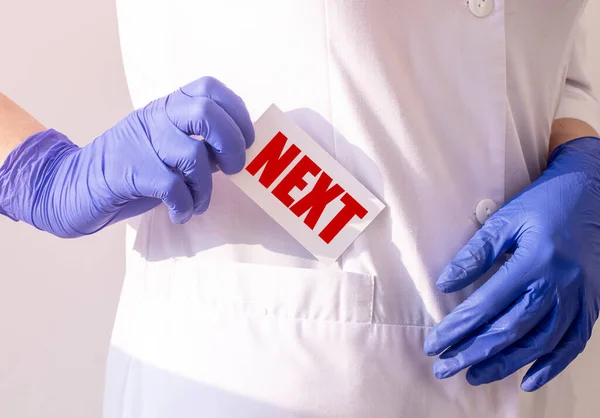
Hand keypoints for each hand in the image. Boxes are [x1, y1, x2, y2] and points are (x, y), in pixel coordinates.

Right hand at [0, 77, 253, 236]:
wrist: (77, 185)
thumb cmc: (136, 168)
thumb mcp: (170, 145)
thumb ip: (201, 143)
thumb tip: (239, 152)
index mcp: (168, 105)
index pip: (210, 89)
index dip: (237, 114)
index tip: (246, 141)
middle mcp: (156, 116)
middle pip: (206, 114)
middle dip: (231, 145)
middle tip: (233, 169)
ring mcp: (141, 142)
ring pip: (193, 156)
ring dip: (205, 187)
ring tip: (198, 201)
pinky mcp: (129, 171)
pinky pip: (173, 187)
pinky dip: (185, 206)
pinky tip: (181, 213)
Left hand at [424, 137, 599, 390]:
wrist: (592, 193)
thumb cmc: (542, 204)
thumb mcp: (505, 220)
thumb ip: (475, 253)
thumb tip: (444, 284)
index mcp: (533, 261)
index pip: (487, 305)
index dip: (458, 328)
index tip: (434, 345)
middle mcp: (558, 285)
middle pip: (511, 330)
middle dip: (474, 352)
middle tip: (446, 369)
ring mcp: (579, 297)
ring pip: (540, 342)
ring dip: (506, 363)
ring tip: (476, 375)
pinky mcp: (591, 303)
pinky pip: (573, 343)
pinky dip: (552, 365)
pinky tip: (528, 379)